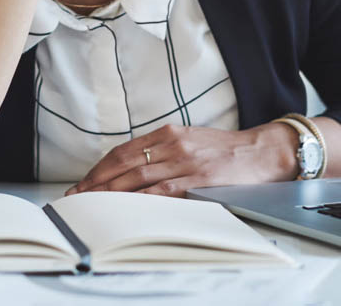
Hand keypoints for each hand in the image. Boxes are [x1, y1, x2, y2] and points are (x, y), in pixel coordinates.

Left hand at [63, 123, 296, 197]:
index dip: (100, 168)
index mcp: (167, 133)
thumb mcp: (190, 140)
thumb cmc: (226, 149)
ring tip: (94, 204)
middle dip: (97, 181)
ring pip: (138, 176)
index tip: (83, 182)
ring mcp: (185, 160)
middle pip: (124, 163)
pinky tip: (127, 207)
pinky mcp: (199, 178)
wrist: (263, 150)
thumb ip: (163, 150)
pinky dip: (142, 199)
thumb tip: (134, 168)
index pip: (123, 151)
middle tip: (78, 196)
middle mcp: (172, 143)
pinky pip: (164, 190)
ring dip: (112, 191)